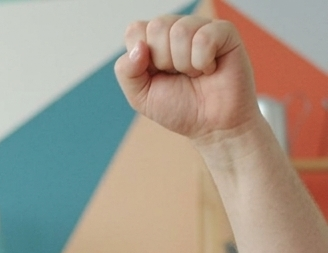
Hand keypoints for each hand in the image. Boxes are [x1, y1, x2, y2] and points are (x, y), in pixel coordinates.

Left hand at [114, 15, 258, 142]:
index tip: (155, 75)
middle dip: (163, 61)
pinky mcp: (224, 31)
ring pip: (180, 30)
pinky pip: (204, 37)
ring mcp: (201, 27)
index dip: (140, 58)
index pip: (135, 30)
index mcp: (153, 42)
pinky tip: (209, 69)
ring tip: (195, 74)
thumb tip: (138, 46)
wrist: (211, 125)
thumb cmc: (178, 108)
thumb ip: (127, 72)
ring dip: (184, 64)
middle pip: (157, 27)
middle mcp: (176, 29)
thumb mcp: (141, 96)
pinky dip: (203, 62)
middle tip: (178, 76)